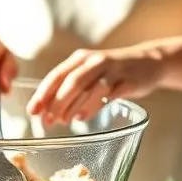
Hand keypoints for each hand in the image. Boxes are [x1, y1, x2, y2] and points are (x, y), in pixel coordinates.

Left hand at [27, 47, 164, 123]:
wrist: (149, 62)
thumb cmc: (113, 72)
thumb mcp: (89, 73)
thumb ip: (70, 89)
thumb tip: (47, 111)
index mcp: (80, 59)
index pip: (56, 75)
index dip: (42, 94)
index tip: (32, 111)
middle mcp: (94, 61)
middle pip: (71, 82)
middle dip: (56, 102)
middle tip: (46, 121)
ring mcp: (112, 70)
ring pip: (88, 87)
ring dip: (73, 106)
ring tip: (63, 121)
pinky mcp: (127, 81)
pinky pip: (108, 93)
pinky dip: (93, 106)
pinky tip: (83, 117)